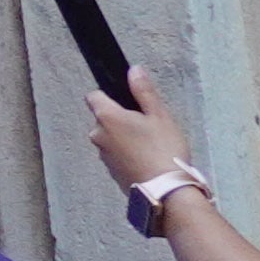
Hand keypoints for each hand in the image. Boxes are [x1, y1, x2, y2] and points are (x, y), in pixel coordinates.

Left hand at [88, 69, 197, 197]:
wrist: (165, 191)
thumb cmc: (164, 149)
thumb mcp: (159, 115)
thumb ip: (143, 91)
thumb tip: (133, 70)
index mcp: (106, 118)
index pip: (94, 97)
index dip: (108, 95)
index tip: (127, 100)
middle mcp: (97, 135)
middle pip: (104, 118)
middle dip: (121, 118)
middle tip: (148, 125)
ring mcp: (102, 155)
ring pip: (110, 138)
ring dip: (124, 137)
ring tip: (151, 144)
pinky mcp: (110, 171)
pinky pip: (116, 154)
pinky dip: (128, 153)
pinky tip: (147, 159)